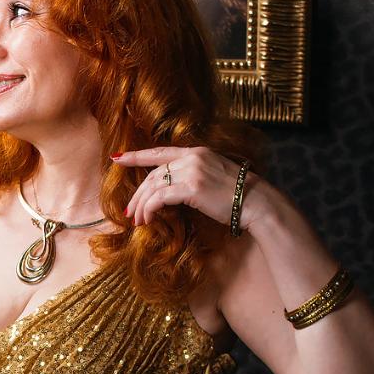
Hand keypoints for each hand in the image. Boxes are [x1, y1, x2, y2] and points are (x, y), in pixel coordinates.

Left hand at [112, 146, 260, 229]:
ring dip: (142, 205)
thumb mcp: (212, 176)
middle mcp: (192, 158)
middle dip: (138, 194)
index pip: (159, 152)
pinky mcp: (192, 188)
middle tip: (129, 211)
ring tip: (138, 220)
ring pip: (153, 187)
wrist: (256, 202)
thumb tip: (169, 190)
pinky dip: (150, 209)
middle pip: (152, 174)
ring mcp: (192, 171)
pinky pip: (160, 198)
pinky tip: (148, 220)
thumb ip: (191, 175)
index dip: (136, 156)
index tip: (118, 158)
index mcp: (196, 152)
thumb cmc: (236, 195)